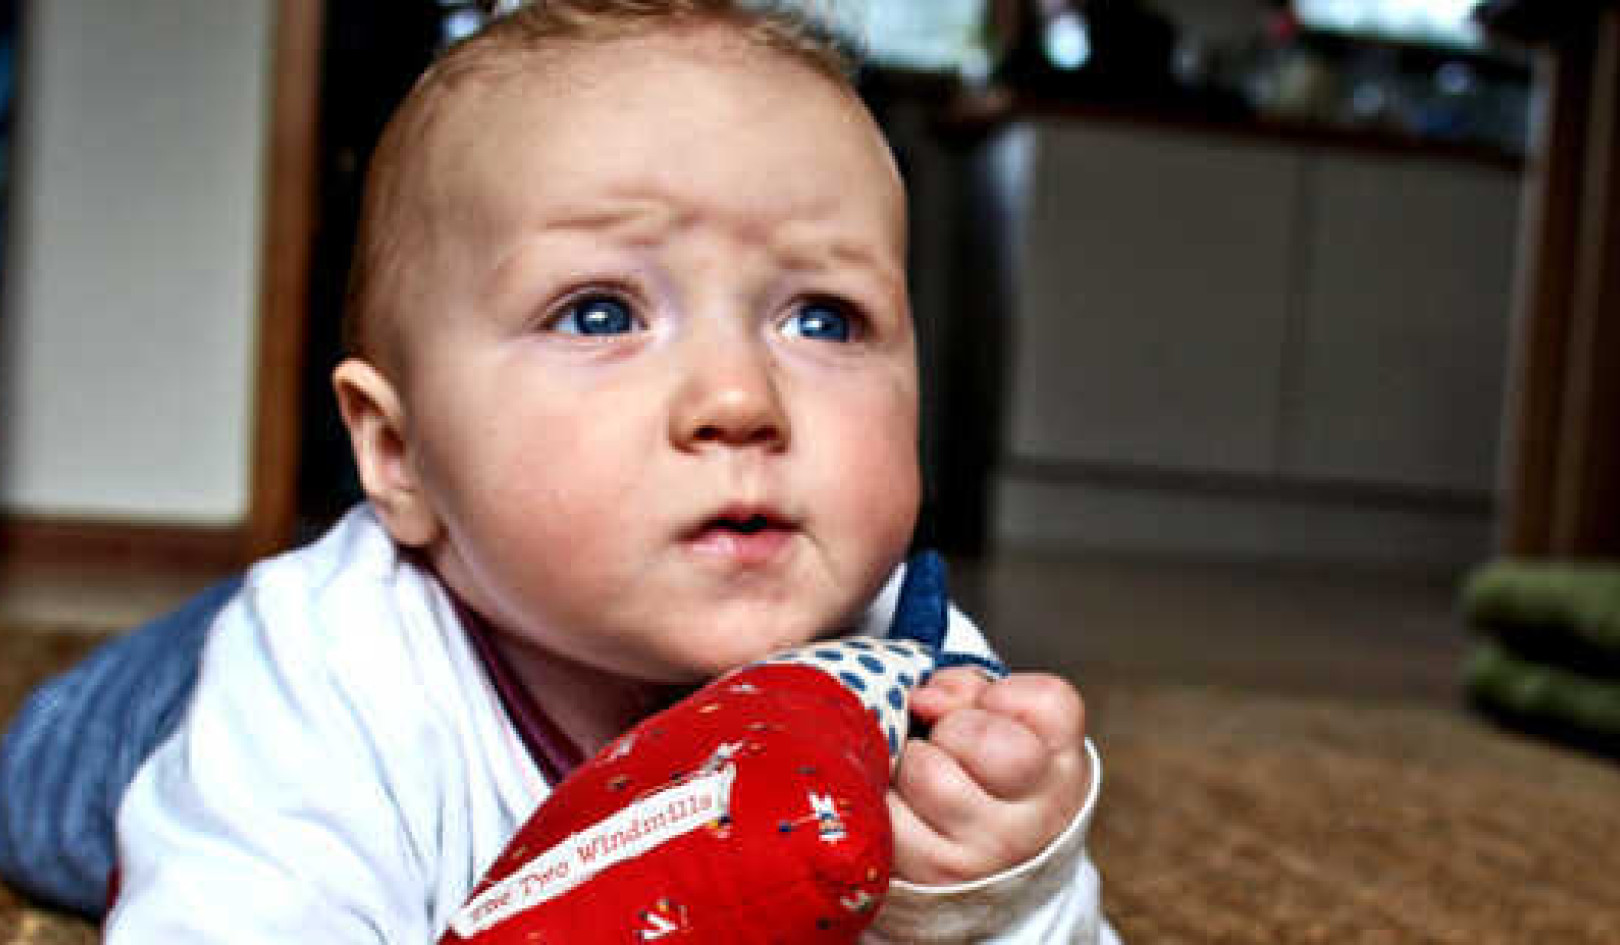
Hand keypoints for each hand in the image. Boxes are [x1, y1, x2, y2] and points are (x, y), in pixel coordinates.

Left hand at [887, 669, 1089, 885]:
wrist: (992, 871)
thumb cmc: (988, 773)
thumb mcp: (997, 722)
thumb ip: (966, 691)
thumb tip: (924, 699)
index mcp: (1065, 763)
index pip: (1045, 701)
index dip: (999, 694)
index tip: (987, 713)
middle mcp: (1042, 815)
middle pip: (981, 737)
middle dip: (950, 728)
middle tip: (945, 745)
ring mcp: (992, 851)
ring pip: (927, 773)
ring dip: (909, 764)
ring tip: (920, 778)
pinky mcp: (939, 876)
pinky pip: (889, 815)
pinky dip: (883, 801)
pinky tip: (901, 806)